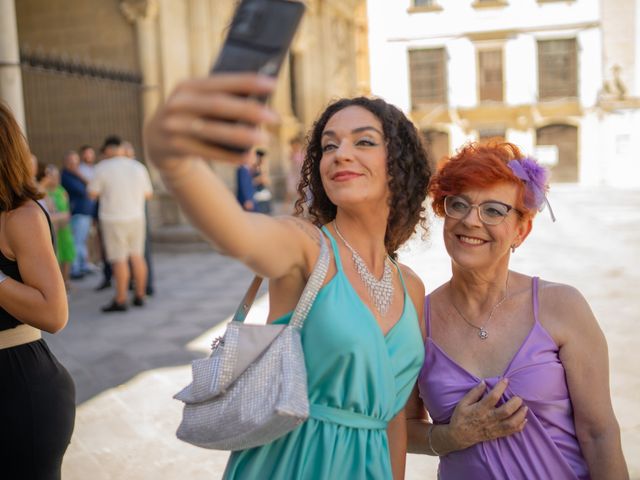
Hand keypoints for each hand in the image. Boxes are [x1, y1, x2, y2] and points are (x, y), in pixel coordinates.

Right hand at [144, 73, 277, 173]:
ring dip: (242, 136)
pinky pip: (207, 152)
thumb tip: (261, 103)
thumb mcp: (198, 102)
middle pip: (218, 105)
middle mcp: (178, 103)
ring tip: (264, 139)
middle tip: (274, 117)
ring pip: (213, 131)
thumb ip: (221, 98)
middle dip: (249, 110)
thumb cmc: (190, 117)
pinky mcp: (174, 147)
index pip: (221, 81)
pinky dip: (230, 157)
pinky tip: (248, 158)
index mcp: (188, 86)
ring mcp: (174, 126)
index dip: (247, 81)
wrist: (156, 140)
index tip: (273, 84)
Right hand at [447, 379, 527, 449]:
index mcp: (480, 409)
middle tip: (518, 397)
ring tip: (524, 408)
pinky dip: (520, 426)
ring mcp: (494, 428)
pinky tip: (524, 419)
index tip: (506, 380)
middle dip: (515, 403)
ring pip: (512, 423)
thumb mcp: (463, 403)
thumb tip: (484, 382)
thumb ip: (474, 393)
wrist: (459, 436)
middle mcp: (489, 418)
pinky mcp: (497, 434)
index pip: (493, 396)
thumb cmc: (460, 417)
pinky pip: (511, 432)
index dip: (501, 387)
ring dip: (520, 415)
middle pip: (506, 411)